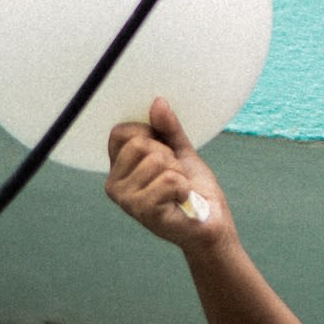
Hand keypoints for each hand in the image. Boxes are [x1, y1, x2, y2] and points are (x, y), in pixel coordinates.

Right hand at [106, 96, 231, 252]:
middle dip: (168, 155)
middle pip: (141, 144)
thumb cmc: (192, 187)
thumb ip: (168, 128)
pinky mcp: (143, 212)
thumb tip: (157, 102)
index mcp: (118, 169)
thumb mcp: (181, 150)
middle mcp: (114, 185)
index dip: (151, 134)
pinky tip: (180, 201)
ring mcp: (126, 200)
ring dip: (178, 173)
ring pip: (157, 161)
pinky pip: (169, 180)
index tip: (164, 152)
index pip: (122, 131)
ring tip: (178, 189)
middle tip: (174, 174)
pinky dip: (184, 187)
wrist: (210, 221)